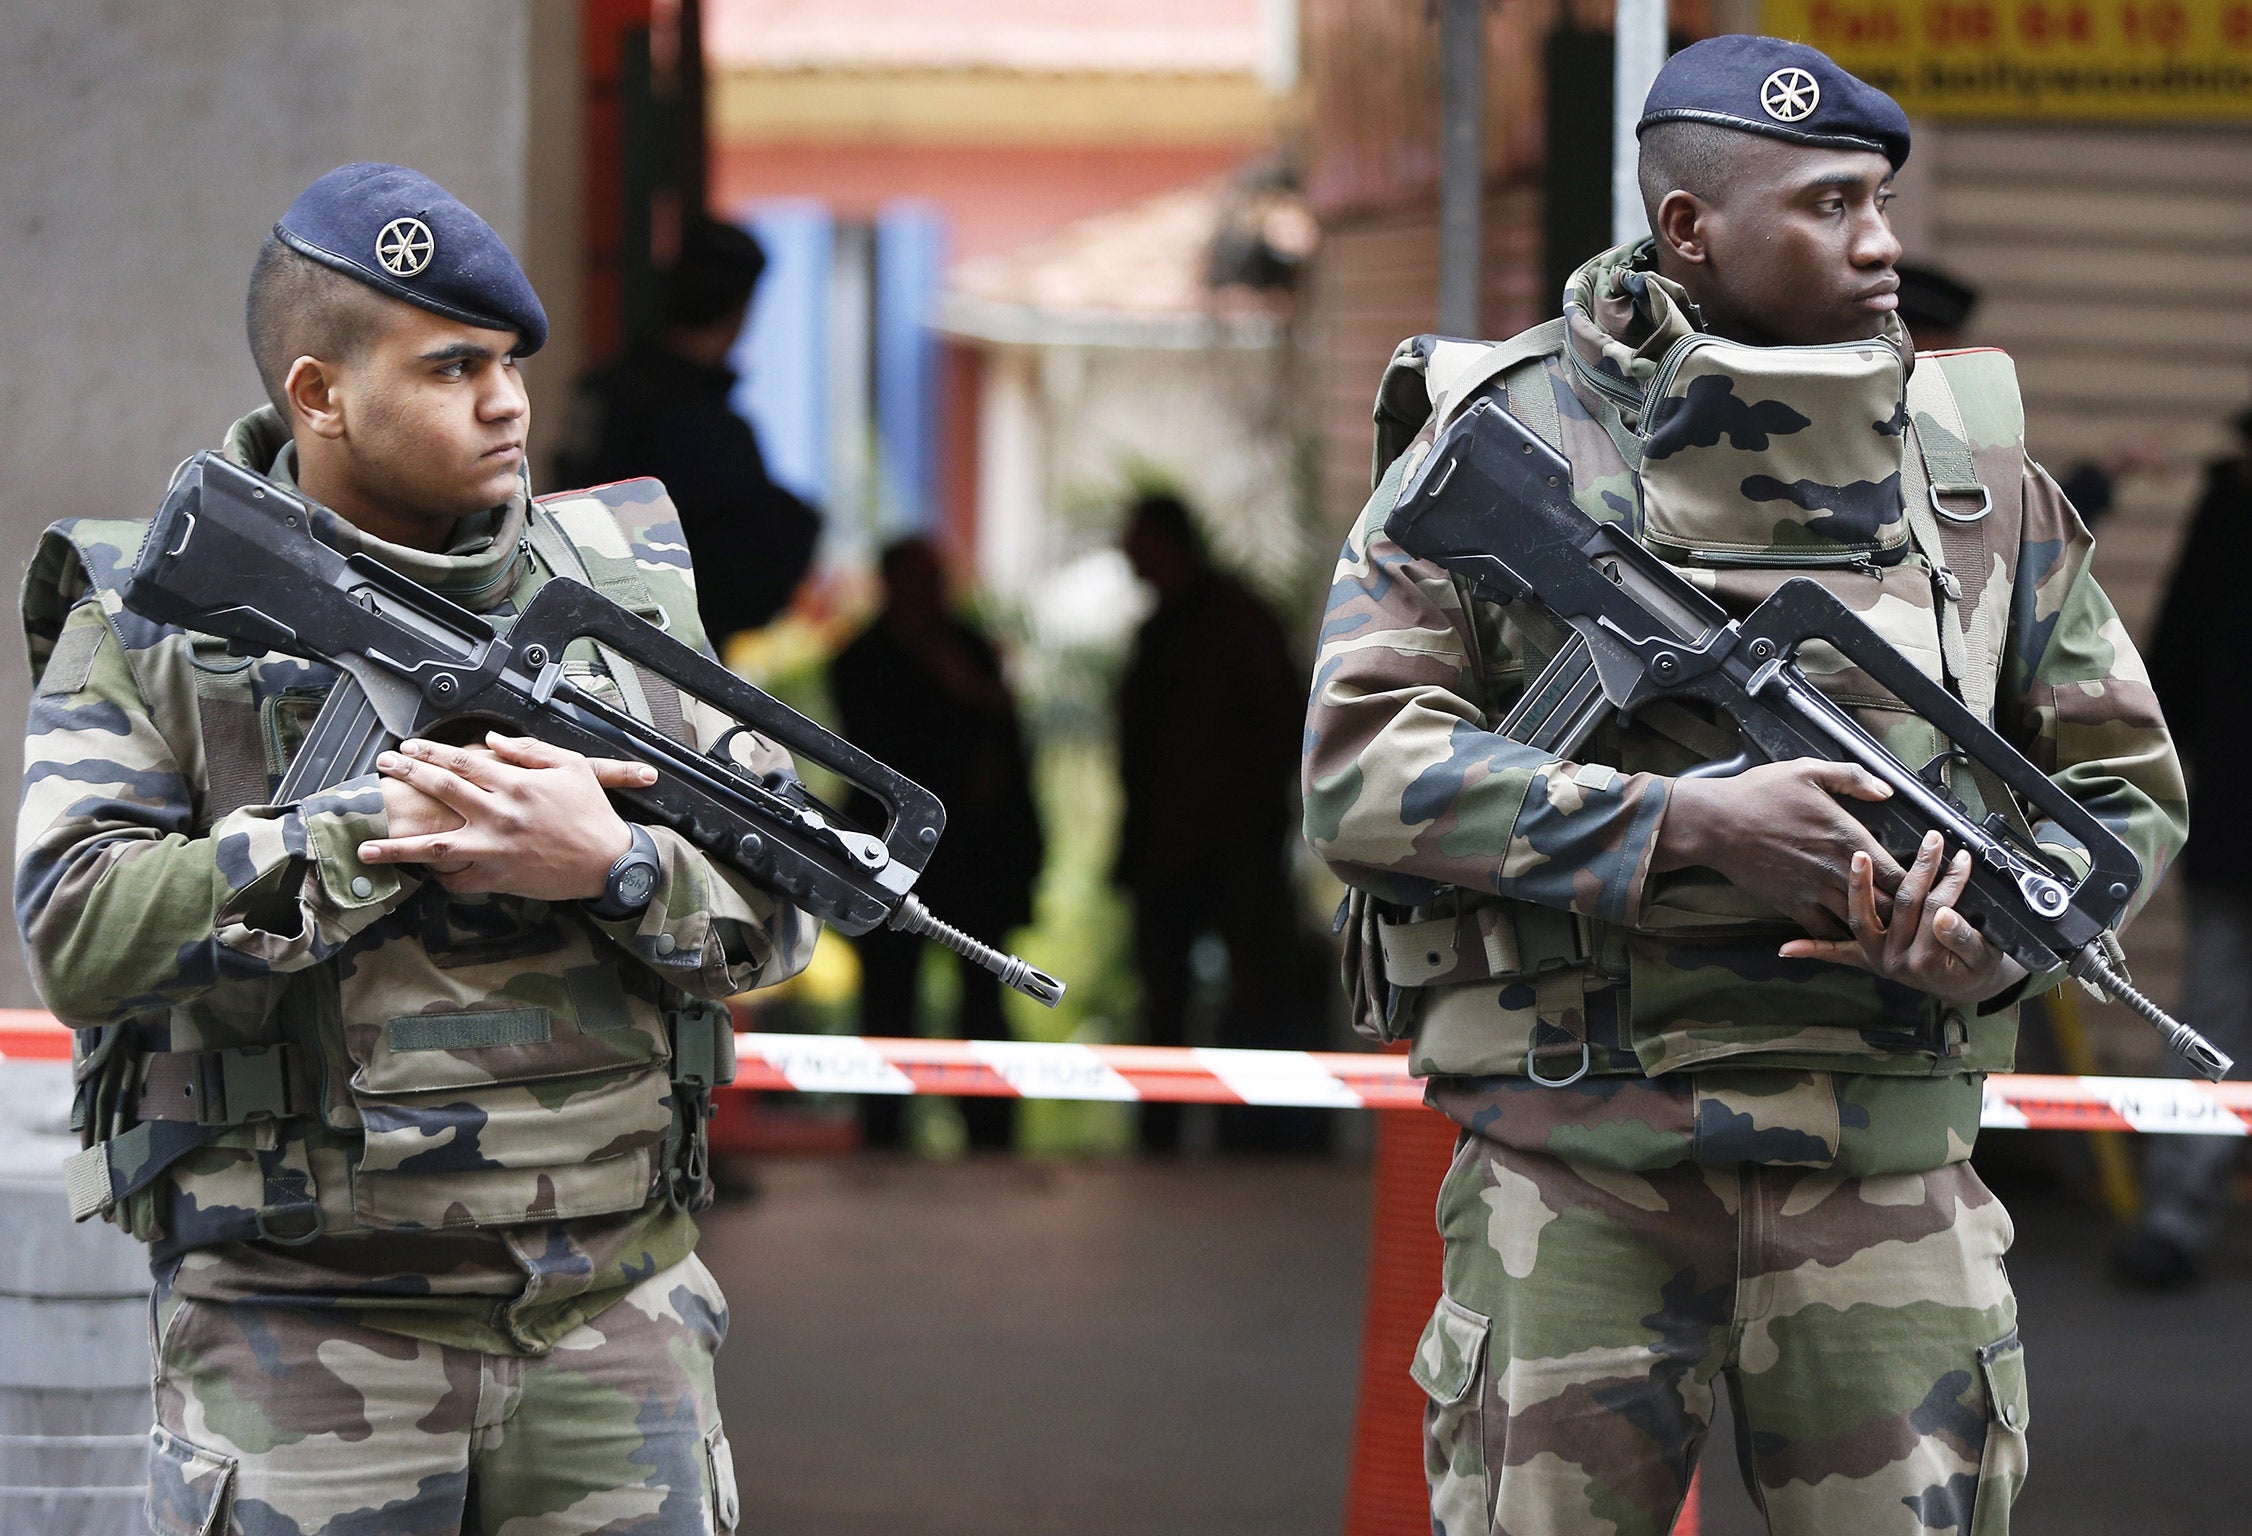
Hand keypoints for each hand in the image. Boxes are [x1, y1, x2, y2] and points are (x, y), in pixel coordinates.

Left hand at [359, 733, 657, 900]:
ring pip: (433, 848)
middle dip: (407, 775)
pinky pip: (458, 879)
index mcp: (515, 784)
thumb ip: (528, 750)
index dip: (430, 751)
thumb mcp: (571, 768)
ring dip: (396, 848)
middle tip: (383, 767)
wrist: (608, 863)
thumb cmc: (593, 814)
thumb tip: (491, 740)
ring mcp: (494, 848)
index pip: (461, 760)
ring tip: (367, 847)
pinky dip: (438, 878)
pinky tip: (419, 875)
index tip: (408, 747)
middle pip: (440, 790)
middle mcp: (498, 814)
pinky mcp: (498, 877)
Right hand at [1655, 759, 1906, 937]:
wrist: (1716, 824)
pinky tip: (1850, 935)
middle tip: (1918, 915)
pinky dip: (1840, 936)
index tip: (1927, 883)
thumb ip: (1852, 778)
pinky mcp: (1793, 905)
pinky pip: (1825, 932)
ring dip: (1877, 926)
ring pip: (1860, 920)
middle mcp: (1837, 870)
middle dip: (1904, 911)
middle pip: (1886, 903)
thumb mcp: (1807, 770)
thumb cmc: (1760, 793)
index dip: (1918, 882)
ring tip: (1894, 931)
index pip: (1898, 871)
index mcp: (1848, 836)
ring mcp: (1815, 891)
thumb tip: (1886, 790)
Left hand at [1779, 831, 2027, 1003]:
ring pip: (1862, 917)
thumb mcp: (1982, 956)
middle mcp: (1894, 959)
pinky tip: (1786, 947)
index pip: (1936, 909)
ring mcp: (1875, 957)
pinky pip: (1836, 953)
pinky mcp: (1864, 958)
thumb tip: (1944, 915)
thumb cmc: (1976, 966)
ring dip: (1859, 886)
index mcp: (1924, 958)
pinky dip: (1812, 948)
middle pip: (1902, 905)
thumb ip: (1962, 938)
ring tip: (1859, 857)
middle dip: (1920, 870)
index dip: (1950, 882)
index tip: (1962, 857)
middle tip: (1932, 841)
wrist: (1966, 986)